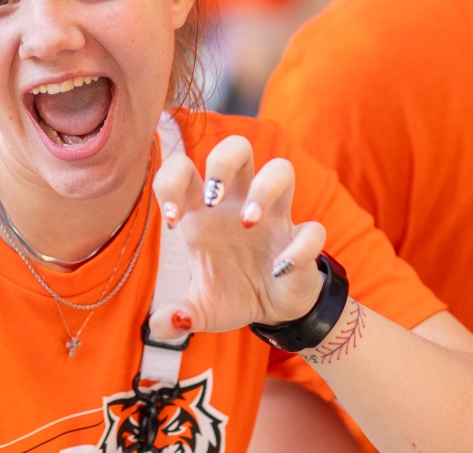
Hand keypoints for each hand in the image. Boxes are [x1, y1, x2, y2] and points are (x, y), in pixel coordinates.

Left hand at [145, 136, 328, 341]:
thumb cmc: (232, 293)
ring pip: (281, 169)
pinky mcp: (303, 240)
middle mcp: (239, 205)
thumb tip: (160, 325)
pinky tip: (278, 270)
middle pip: (236, 148)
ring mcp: (275, 218)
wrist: (274, 311)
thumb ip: (177, 316)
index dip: (172, 182)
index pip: (184, 169)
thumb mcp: (200, 310)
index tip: (172, 219)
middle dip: (222, 163)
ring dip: (264, 190)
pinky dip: (298, 249)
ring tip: (248, 221)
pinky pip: (312, 230)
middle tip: (213, 199)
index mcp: (206, 212)